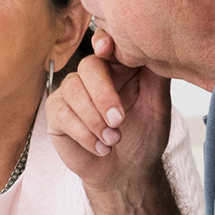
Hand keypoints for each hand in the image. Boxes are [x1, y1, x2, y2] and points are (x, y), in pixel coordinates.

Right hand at [45, 27, 172, 192]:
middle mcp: (92, 76)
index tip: (106, 50)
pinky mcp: (56, 114)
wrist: (128, 172)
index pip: (106, 43)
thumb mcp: (158, 106)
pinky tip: (100, 147)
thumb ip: (156, 76)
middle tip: (119, 120)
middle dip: (103, 94)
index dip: (103, 42)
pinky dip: (84, 134)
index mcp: (118, 67)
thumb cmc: (143, 137)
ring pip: (73, 91)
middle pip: (88, 67)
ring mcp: (71, 94)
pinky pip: (63, 115)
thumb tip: (158, 47)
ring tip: (113, 140)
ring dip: (94, 120)